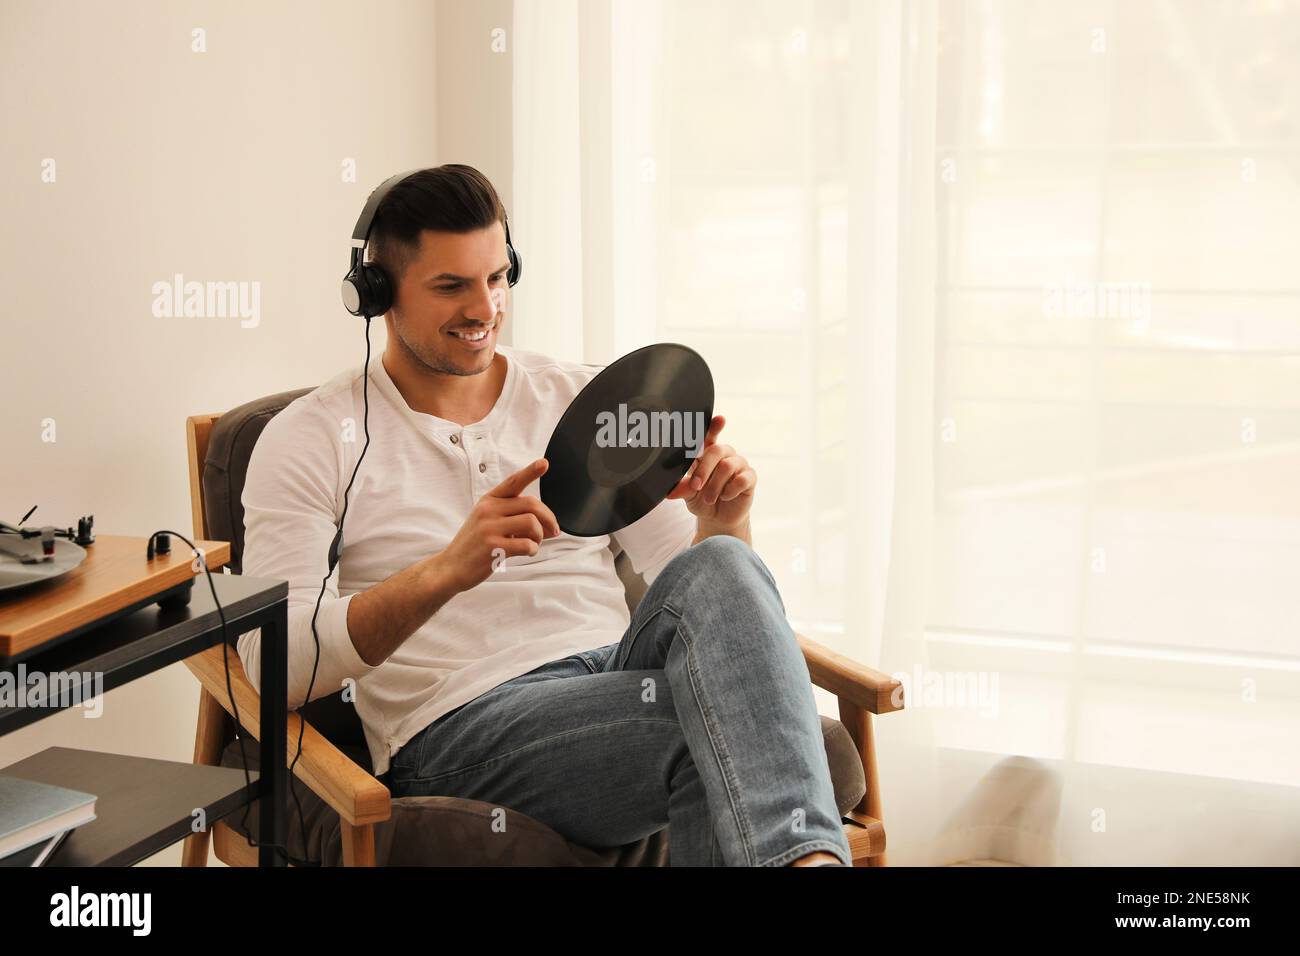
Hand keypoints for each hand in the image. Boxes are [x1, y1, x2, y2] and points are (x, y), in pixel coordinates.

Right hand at [437, 458, 560, 593]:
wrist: (450, 567)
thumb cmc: (474, 546)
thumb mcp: (487, 522)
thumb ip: (514, 518)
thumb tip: (549, 525)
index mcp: (488, 501)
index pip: (513, 482)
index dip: (530, 472)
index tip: (544, 463)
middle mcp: (489, 510)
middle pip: (531, 504)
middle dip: (548, 518)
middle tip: (553, 530)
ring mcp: (489, 528)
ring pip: (532, 523)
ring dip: (540, 535)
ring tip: (534, 543)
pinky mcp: (493, 546)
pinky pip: (527, 544)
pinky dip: (533, 549)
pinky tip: (527, 552)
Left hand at [665, 414, 755, 531]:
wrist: (718, 519)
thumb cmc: (702, 499)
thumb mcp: (689, 494)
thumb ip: (683, 488)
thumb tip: (670, 492)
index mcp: (707, 453)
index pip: (709, 436)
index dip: (714, 427)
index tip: (720, 419)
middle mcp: (724, 455)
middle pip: (716, 450)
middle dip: (703, 470)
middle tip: (695, 486)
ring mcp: (739, 464)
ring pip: (727, 466)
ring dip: (714, 486)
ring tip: (709, 499)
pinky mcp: (750, 478)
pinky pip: (741, 479)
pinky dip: (730, 491)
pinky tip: (726, 497)